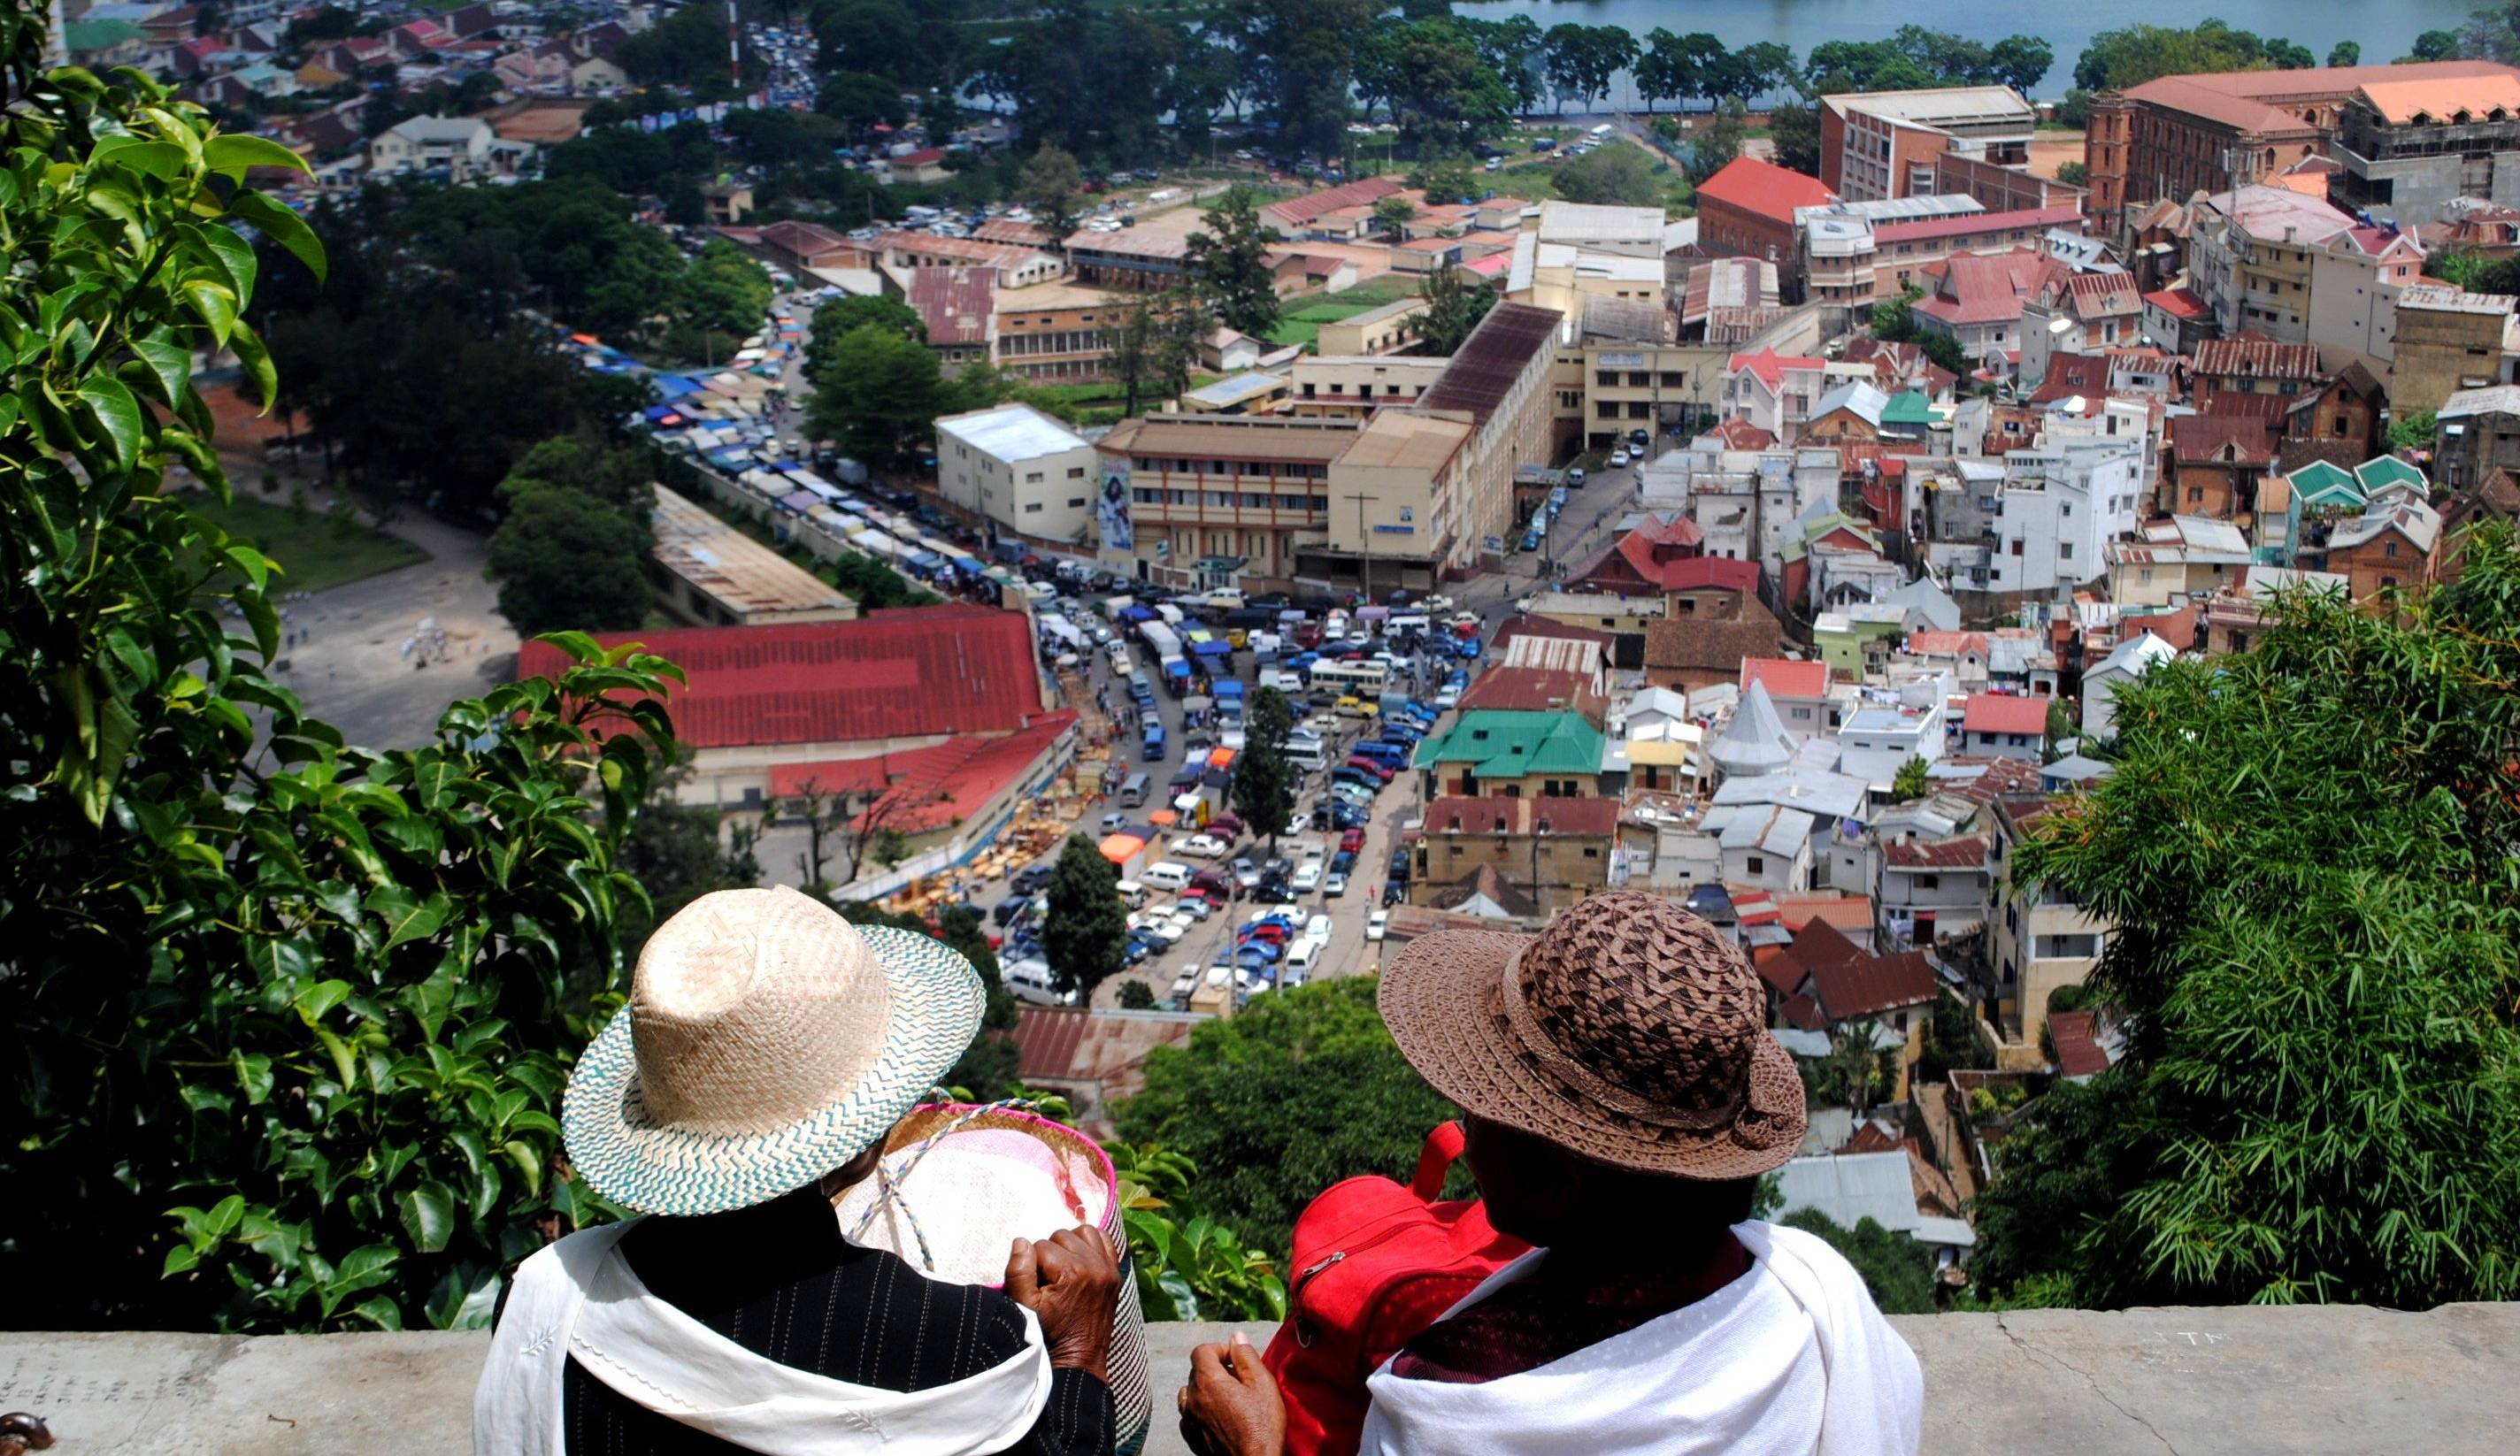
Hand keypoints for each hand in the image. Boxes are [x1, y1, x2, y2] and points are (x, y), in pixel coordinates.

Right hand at [1004, 1226, 1120, 1382]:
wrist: (1079, 1357)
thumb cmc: (1049, 1333)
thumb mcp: (1024, 1306)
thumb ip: (1018, 1271)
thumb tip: (1021, 1241)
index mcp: (1071, 1272)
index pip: (1040, 1246)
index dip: (1032, 1264)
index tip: (1037, 1286)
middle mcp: (1094, 1265)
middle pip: (1061, 1236)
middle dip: (1050, 1254)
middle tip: (1049, 1279)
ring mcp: (1108, 1268)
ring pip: (1083, 1233)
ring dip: (1069, 1245)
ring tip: (1063, 1267)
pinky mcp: (1116, 1273)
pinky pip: (1105, 1240)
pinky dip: (1091, 1244)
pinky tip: (1081, 1260)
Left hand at [1177, 1331, 1285, 1455]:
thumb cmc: (1262, 1427)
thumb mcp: (1262, 1384)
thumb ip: (1246, 1356)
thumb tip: (1236, 1336)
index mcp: (1208, 1382)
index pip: (1201, 1351)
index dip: (1219, 1349)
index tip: (1236, 1359)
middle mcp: (1193, 1400)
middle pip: (1195, 1371)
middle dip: (1215, 1369)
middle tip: (1239, 1380)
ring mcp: (1190, 1421)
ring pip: (1189, 1394)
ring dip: (1204, 1390)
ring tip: (1227, 1398)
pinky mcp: (1192, 1439)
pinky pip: (1189, 1416)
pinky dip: (1200, 1411)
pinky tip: (1219, 1417)